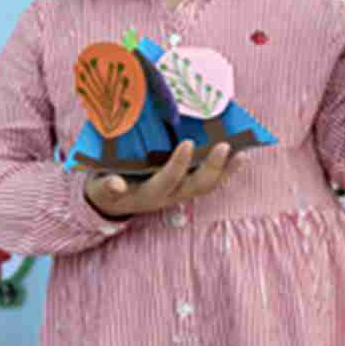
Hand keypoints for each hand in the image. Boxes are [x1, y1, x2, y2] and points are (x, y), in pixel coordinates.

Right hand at [85, 140, 239, 217]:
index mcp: (149, 194)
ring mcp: (181, 192)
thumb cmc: (106, 188)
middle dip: (213, 168)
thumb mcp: (101, 188)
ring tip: (243, 152)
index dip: (178, 165)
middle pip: (197, 187)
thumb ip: (107, 186)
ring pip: (209, 185)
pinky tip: (239, 154)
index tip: (187, 143)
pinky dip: (226, 170)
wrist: (111, 201)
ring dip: (227, 170)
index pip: (167, 180)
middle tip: (226, 146)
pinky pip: (211, 181)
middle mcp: (170, 196)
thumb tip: (114, 185)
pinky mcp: (186, 186)